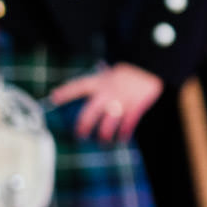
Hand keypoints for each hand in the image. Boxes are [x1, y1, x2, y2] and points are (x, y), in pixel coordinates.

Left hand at [49, 63, 163, 143]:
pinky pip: (128, 123)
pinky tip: (123, 138)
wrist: (152, 65)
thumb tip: (102, 75)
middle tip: (80, 135)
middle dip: (84, 126)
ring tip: (104, 140)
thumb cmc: (134, 65)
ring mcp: (121, 101)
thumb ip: (107, 77)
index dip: (65, 92)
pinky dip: (125, 132)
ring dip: (105, 134)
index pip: (78, 87)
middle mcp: (107, 93)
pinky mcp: (135, 106)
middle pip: (90, 114)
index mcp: (101, 81)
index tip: (54, 97)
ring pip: (108, 123)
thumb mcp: (116, 69)